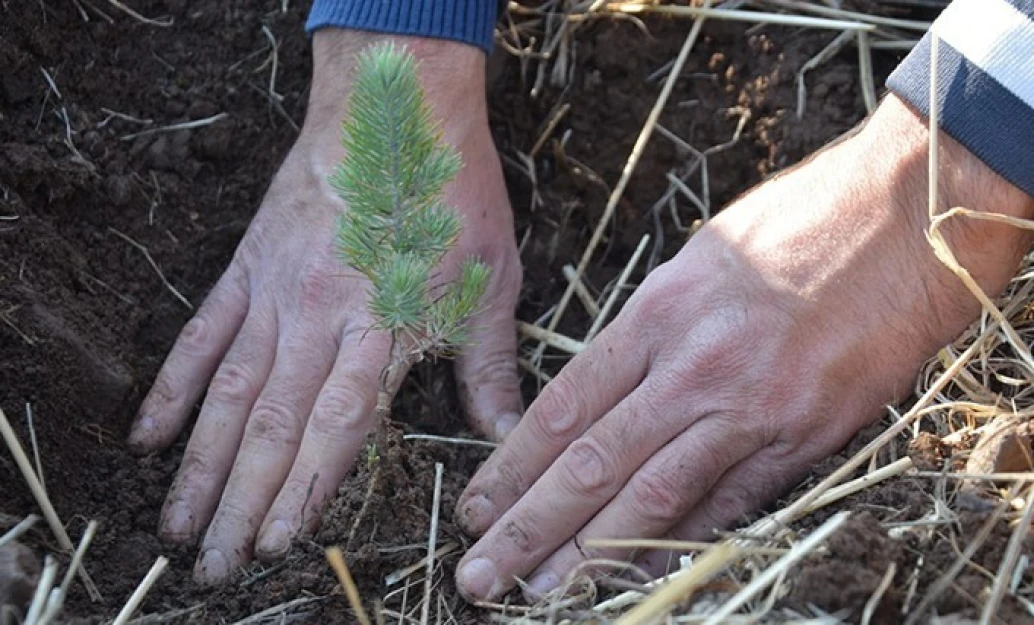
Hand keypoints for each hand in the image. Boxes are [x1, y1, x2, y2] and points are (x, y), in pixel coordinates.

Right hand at [128, 30, 522, 583]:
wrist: (394, 105)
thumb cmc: (451, 193)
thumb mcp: (492, 280)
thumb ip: (488, 365)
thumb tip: (506, 436)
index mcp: (384, 323)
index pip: (338, 423)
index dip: (306, 487)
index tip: (280, 542)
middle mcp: (320, 314)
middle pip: (272, 424)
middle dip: (242, 503)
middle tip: (216, 567)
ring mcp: (274, 290)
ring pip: (227, 393)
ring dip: (201, 466)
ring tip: (177, 527)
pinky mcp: (246, 266)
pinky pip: (200, 335)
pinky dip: (173, 387)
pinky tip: (151, 437)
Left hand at [452, 96, 1033, 600]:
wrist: (914, 210)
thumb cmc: (806, 217)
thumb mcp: (705, 256)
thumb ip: (656, 327)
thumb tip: (611, 389)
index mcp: (660, 311)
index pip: (565, 405)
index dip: (514, 465)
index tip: (478, 504)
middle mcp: (695, 364)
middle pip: (593, 460)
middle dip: (528, 525)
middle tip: (480, 576)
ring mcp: (754, 405)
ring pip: (654, 495)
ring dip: (592, 552)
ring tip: (541, 593)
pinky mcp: (809, 434)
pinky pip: (733, 502)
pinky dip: (683, 543)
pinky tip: (643, 576)